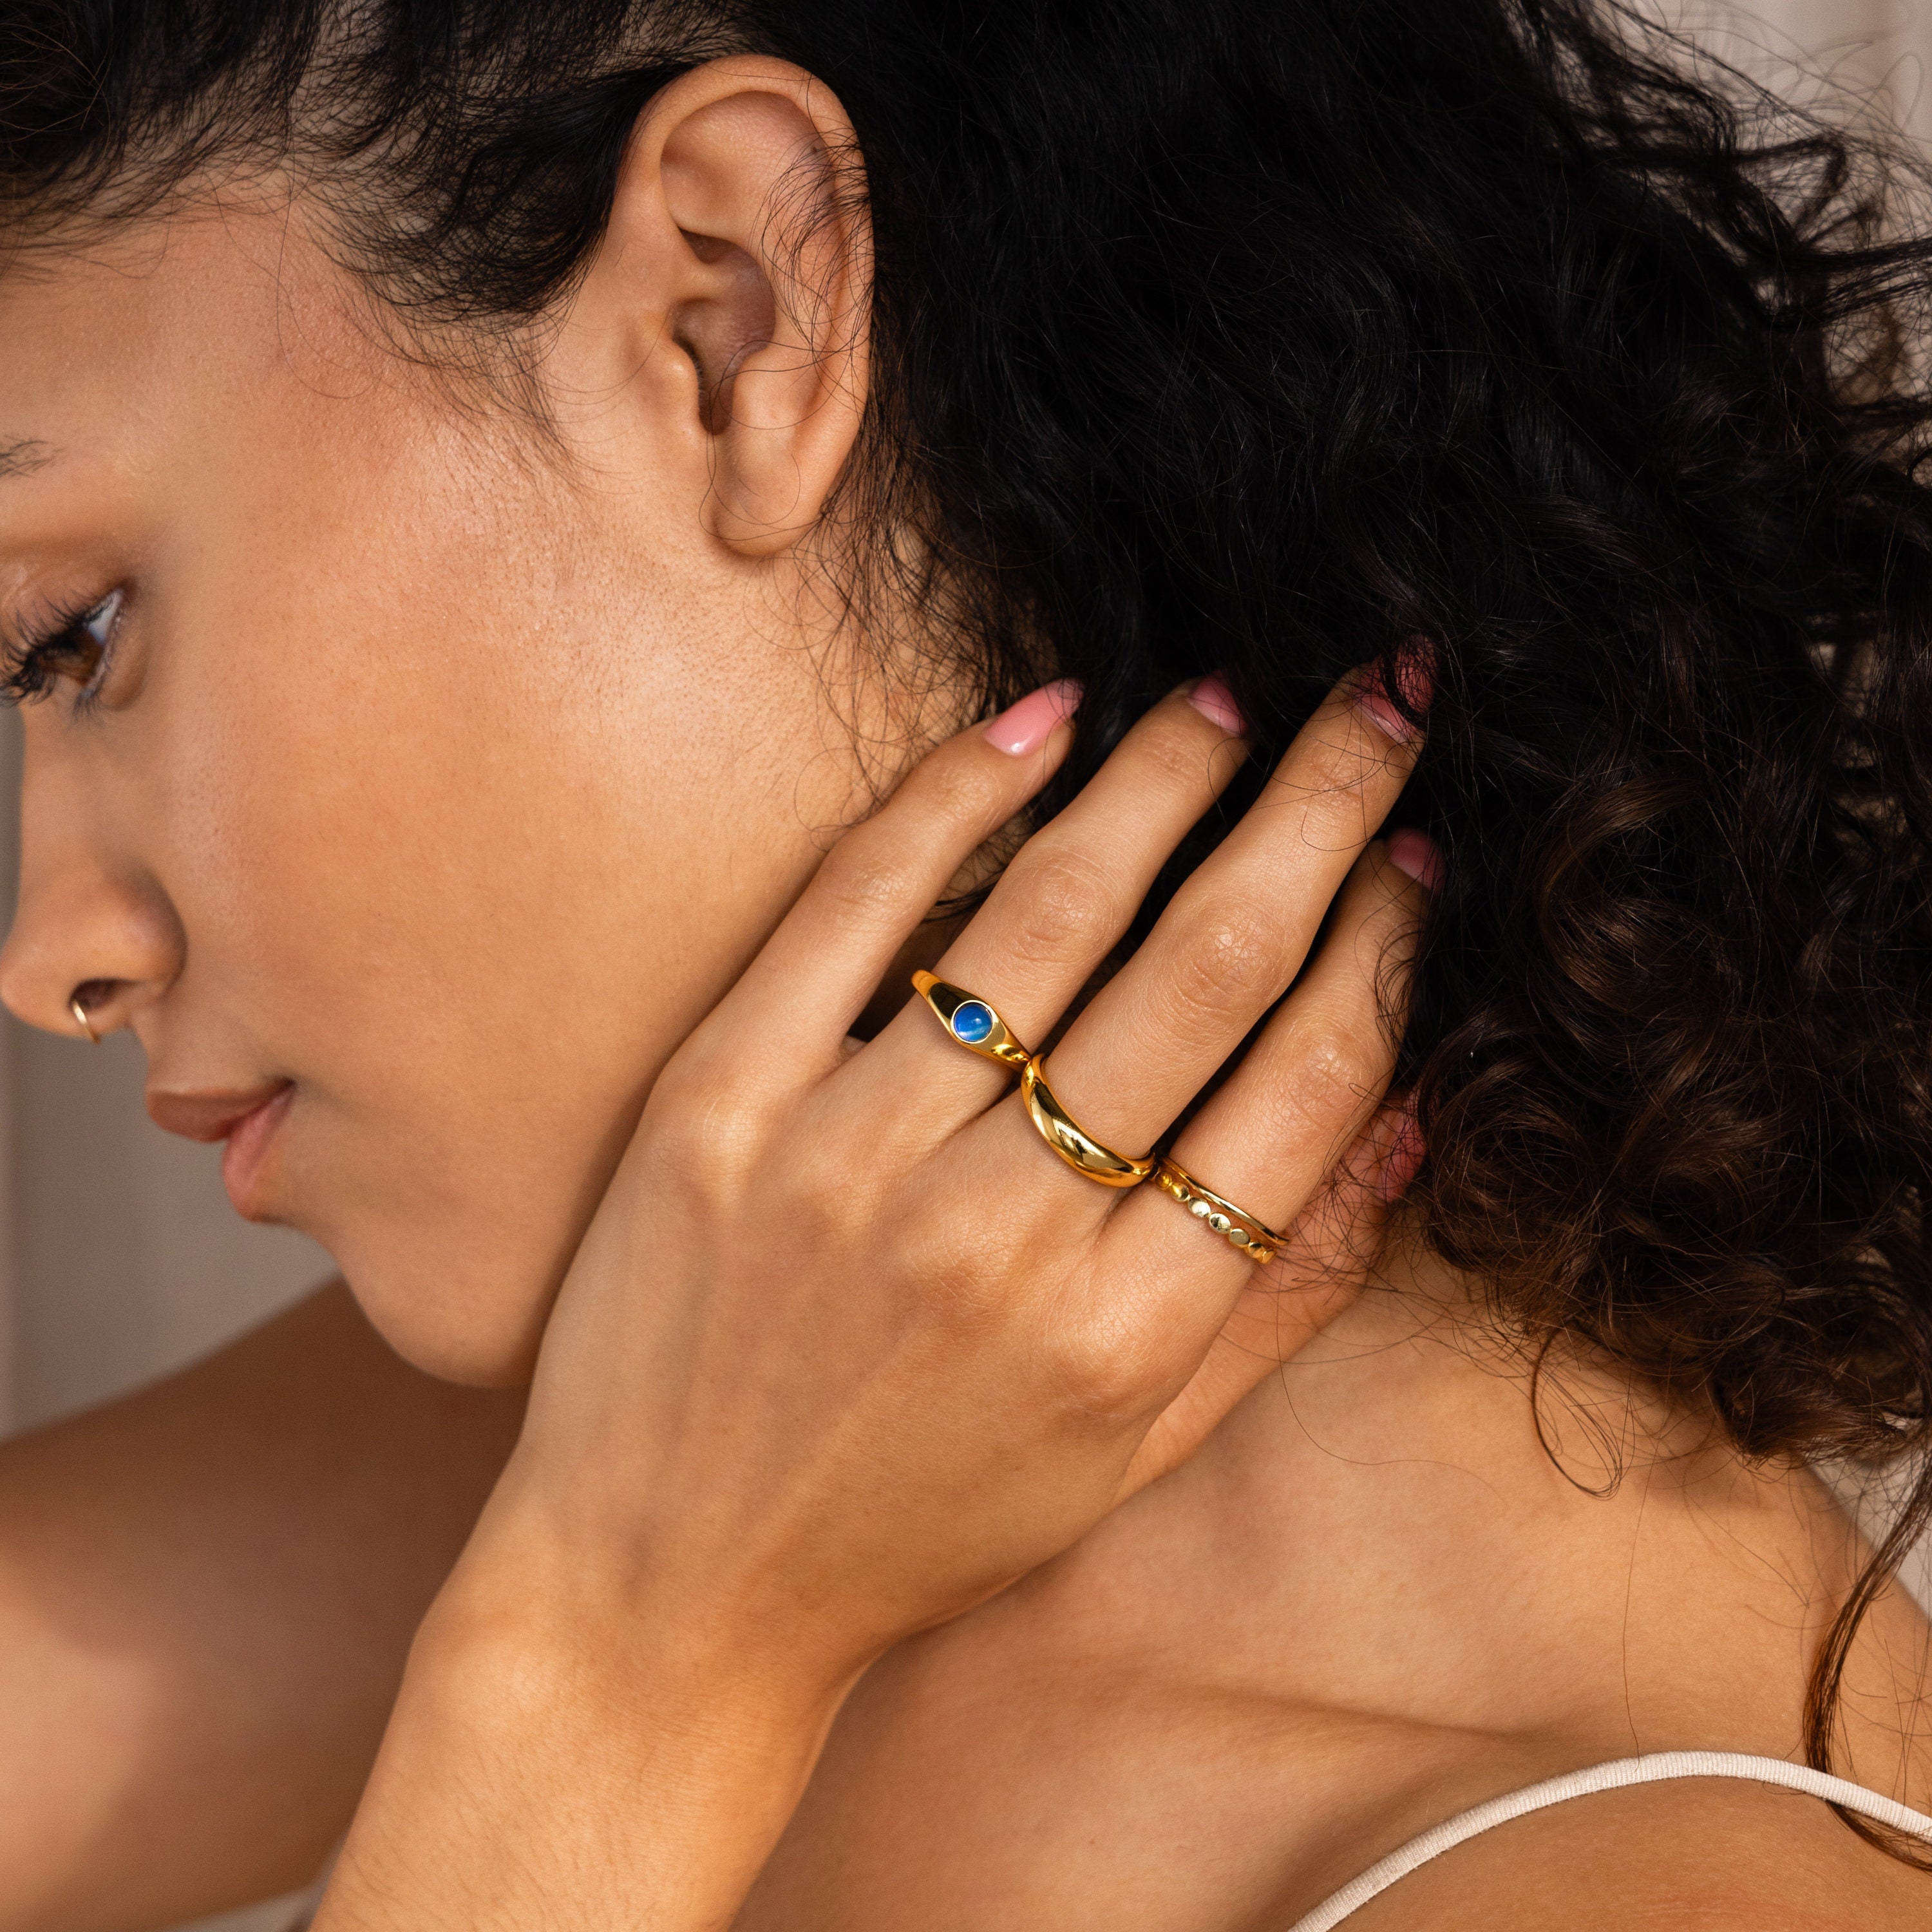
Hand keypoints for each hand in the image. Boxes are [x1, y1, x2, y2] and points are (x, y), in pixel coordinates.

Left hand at [321, 671, 1429, 1931]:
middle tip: (1382, 699)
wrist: (666, 1597)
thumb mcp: (1129, 1458)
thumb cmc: (916, 1530)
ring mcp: (849, 1158)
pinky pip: (857, 909)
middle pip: (1207, 967)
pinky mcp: (719, 1105)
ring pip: (1049, 914)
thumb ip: (1278, 1296)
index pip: (1305, 1080)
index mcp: (1125, 1331)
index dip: (1383, 942)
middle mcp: (1000, 1235)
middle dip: (1318, 809)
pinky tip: (1047, 719)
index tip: (1417, 848)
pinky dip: (956, 797)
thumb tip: (1407, 1113)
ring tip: (1234, 701)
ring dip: (1164, 780)